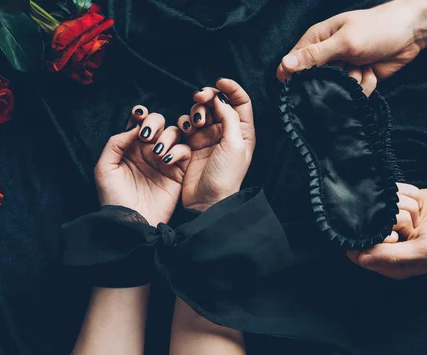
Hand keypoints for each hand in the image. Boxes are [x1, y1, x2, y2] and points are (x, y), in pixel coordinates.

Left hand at [95, 106, 190, 225]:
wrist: (131, 222)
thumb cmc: (114, 198)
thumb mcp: (104, 168)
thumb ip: (115, 143)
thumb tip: (134, 127)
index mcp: (130, 148)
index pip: (139, 122)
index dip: (140, 114)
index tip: (138, 116)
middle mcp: (148, 151)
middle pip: (159, 123)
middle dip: (155, 122)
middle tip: (147, 136)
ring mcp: (165, 160)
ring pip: (174, 133)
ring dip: (167, 136)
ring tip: (157, 152)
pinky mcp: (179, 172)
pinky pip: (185, 151)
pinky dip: (179, 150)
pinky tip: (166, 160)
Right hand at [176, 78, 255, 210]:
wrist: (207, 201)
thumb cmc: (225, 176)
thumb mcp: (234, 144)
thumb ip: (229, 117)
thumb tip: (220, 98)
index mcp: (243, 131)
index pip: (241, 101)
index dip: (231, 88)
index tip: (219, 82)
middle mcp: (226, 132)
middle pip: (218, 103)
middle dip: (208, 97)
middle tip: (199, 97)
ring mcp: (208, 138)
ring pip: (200, 112)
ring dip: (195, 112)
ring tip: (194, 124)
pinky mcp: (192, 145)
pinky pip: (186, 126)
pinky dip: (184, 124)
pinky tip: (185, 131)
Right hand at [276, 0, 422, 91]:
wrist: (412, 33)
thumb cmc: (376, 28)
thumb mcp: (344, 41)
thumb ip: (315, 56)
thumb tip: (284, 66)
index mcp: (315, 41)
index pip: (292, 66)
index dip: (296, 77)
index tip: (310, 81)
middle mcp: (326, 57)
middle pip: (314, 83)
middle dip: (331, 82)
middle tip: (346, 68)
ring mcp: (341, 70)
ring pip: (336, 91)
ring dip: (352, 82)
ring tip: (362, 66)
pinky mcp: (356, 81)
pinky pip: (353, 94)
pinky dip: (365, 85)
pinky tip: (372, 71)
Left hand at [347, 188, 426, 278]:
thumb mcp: (423, 251)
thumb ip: (390, 256)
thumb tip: (358, 257)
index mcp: (391, 262)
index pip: (360, 251)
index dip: (372, 238)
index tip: (393, 234)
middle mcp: (389, 242)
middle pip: (368, 223)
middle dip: (393, 219)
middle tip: (413, 224)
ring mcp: (394, 220)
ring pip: (380, 203)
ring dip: (404, 205)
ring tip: (420, 214)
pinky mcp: (401, 202)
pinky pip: (392, 190)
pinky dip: (407, 193)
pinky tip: (420, 202)